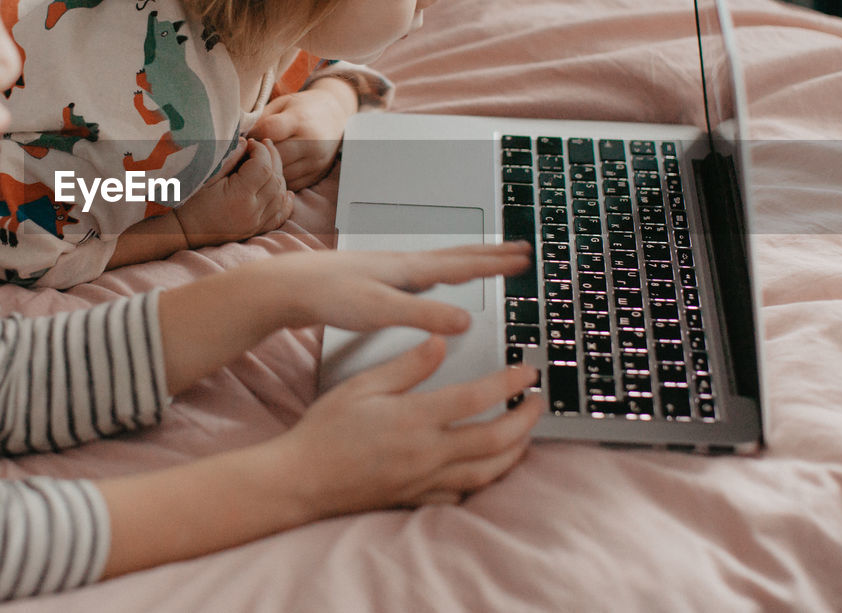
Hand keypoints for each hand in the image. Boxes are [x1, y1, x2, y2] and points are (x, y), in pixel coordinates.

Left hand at [157, 241, 531, 396]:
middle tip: (520, 250)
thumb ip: (423, 317)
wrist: (286, 286)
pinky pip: (421, 274)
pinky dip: (441, 274)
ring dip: (467, 261)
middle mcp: (401, 263)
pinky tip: (432, 285)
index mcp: (408, 269)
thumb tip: (466, 321)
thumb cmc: (328, 295)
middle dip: (490, 253)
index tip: (525, 258)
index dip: (496, 263)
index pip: (463, 264)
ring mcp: (387, 269)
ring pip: (438, 262)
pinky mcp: (373, 279)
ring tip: (487, 261)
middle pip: (456, 255)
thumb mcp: (380, 311)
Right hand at [175, 138, 292, 247]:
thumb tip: (246, 143)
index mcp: (239, 196)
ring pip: (280, 196)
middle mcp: (252, 211)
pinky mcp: (255, 230)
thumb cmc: (189, 201)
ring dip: (279, 177)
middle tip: (264, 146)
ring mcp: (255, 223)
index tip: (251, 143)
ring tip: (271, 163)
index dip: (261, 151)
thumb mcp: (206, 176)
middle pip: (275, 180)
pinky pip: (279, 217)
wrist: (183, 231)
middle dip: (272, 159)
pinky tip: (287, 193)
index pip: (262, 168)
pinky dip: (285, 204)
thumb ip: (229, 159)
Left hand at [247, 79, 356, 189]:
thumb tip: (239, 136)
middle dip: (256, 158)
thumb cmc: (301, 109)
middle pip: (273, 158)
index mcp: (300, 120)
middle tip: (244, 157)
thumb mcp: (282, 104)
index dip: (252, 137)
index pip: (268, 131)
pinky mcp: (316, 175)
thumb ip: (262, 118)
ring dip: (265, 173)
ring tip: (254, 166)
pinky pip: (289, 185)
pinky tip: (270, 174)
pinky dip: (277, 182)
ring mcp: (315, 162)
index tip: (245, 139)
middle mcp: (311, 143)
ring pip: (280, 175)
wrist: (335, 117)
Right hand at [277, 338, 540, 513]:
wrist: (302, 480)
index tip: (527, 372)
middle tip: (539, 403)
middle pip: (495, 440)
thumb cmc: (325, 430)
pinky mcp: (417, 499)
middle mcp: (426, 453)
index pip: (476, 398)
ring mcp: (425, 481)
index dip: (509, 384)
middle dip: (526, 421)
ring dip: (515, 452)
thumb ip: (406, 366)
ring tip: (525, 434)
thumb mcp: (362, 386)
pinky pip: (462, 494)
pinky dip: (483, 481)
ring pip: (487, 472)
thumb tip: (440, 342)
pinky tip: (486, 468)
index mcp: (414, 419)